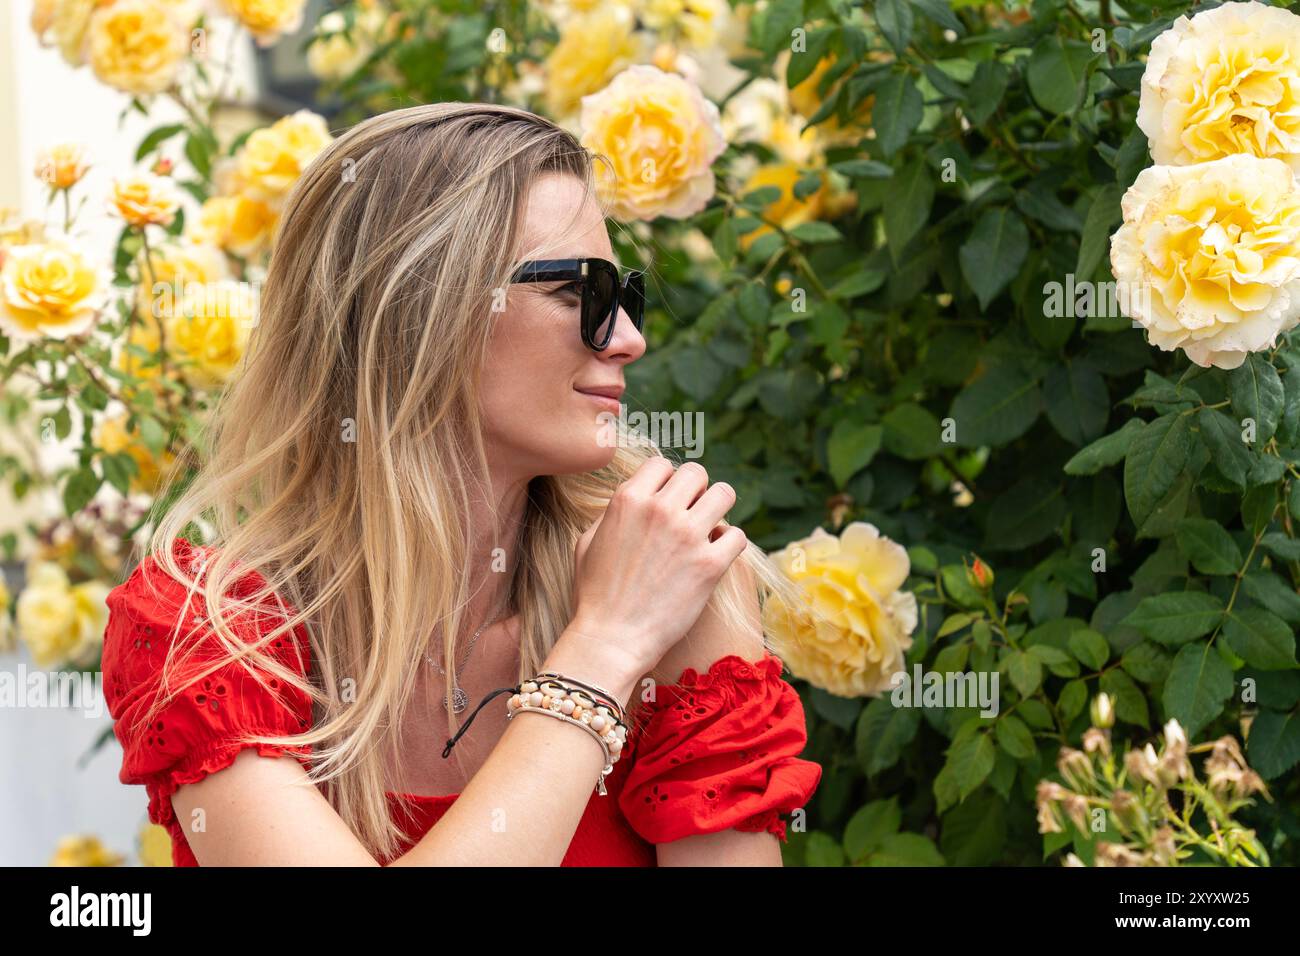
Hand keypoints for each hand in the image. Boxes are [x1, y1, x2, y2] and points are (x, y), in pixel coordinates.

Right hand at [565, 457, 748, 677]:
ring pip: (724, 494)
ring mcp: (688, 535)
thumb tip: (635, 500)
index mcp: (629, 500)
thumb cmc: (595, 595)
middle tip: (691, 514)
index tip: (668, 500)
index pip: (662, 464)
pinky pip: (737, 535)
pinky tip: (717, 554)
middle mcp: (660, 510)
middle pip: (697, 473)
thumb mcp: (588, 543)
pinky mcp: (710, 565)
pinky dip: (730, 542)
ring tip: (709, 528)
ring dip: (718, 509)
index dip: (667, 481)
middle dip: (696, 491)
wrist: (611, 639)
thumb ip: (613, 513)